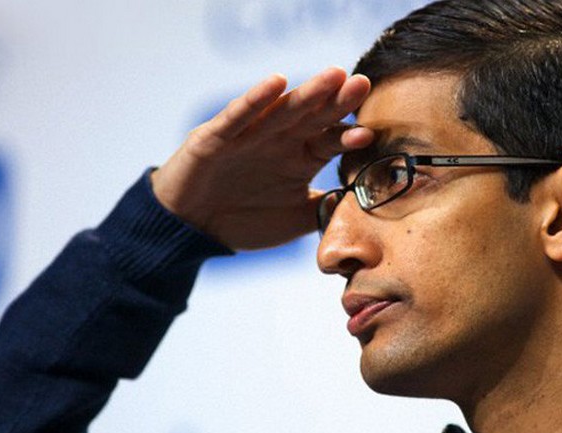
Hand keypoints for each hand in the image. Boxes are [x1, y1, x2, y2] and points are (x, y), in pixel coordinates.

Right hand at [151, 67, 372, 249]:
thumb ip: (326, 210)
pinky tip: (277, 82)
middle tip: (362, 84)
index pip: (330, 141)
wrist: (192, 229)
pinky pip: (239, 116)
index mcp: (301, 158)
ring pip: (282, 110)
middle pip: (313, 117)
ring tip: (333, 75)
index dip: (348, 136)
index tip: (369, 134)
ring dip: (307, 93)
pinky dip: (256, 100)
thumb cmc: (246, 221)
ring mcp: (249, 134)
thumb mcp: (295, 220)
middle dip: (337, 101)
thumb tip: (366, 205)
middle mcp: (279, 140)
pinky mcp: (217, 136)